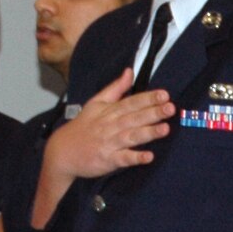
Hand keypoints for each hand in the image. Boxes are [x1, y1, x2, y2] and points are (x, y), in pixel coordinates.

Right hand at [33, 69, 173, 226]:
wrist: (62, 151)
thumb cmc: (83, 126)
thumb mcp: (96, 103)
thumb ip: (116, 88)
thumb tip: (130, 72)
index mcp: (109, 111)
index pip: (131, 102)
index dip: (148, 98)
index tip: (164, 94)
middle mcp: (111, 126)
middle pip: (134, 117)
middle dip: (152, 112)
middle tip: (170, 108)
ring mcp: (109, 143)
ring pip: (131, 136)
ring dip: (148, 133)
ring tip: (165, 128)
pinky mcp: (107, 160)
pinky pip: (122, 159)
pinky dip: (135, 158)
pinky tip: (148, 157)